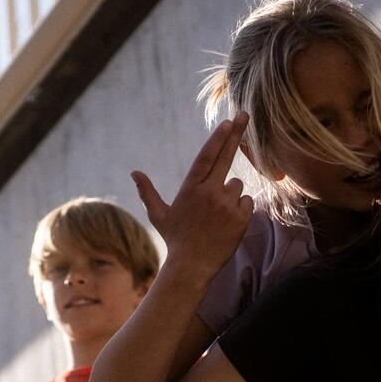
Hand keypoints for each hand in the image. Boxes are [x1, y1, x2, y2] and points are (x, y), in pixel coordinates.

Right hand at [130, 113, 254, 276]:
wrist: (191, 267)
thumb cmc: (175, 240)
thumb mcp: (158, 215)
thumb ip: (147, 192)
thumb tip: (134, 172)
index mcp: (190, 188)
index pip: (206, 156)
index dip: (218, 138)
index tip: (228, 122)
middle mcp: (209, 192)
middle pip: (226, 157)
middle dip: (237, 133)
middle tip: (245, 114)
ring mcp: (226, 204)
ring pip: (237, 186)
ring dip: (230, 195)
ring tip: (217, 216)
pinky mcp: (241, 217)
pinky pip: (247, 203)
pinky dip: (240, 210)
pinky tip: (227, 224)